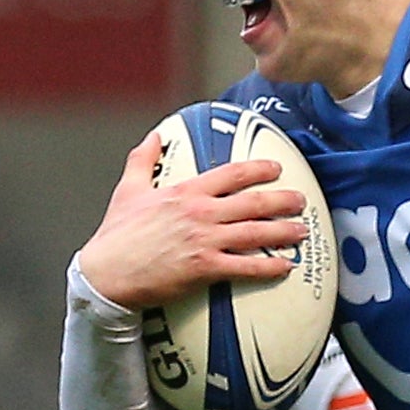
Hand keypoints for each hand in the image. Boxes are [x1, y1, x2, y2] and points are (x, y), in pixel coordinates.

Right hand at [74, 135, 307, 310]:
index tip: (276, 168)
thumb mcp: (128, 189)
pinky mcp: (205, 268)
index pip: (230, 174)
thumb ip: (143, 160)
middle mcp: (200, 213)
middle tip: (301, 200)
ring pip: (256, 233)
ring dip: (284, 231)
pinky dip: (269, 267)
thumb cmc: (117, 234)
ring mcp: (205, 241)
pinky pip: (246, 267)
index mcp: (185, 192)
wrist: (106, 273)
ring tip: (302, 231)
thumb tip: (155, 136)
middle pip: (253, 203)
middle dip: (282, 200)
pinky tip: (286, 266)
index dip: (258, 169)